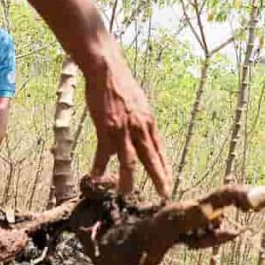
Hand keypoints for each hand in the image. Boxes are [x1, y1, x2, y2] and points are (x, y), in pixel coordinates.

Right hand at [85, 38, 170, 196]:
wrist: (108, 70)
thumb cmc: (122, 86)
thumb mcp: (139, 105)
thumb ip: (140, 123)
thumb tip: (138, 138)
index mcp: (149, 122)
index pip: (160, 149)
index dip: (164, 167)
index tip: (169, 181)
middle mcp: (140, 127)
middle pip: (151, 158)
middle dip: (158, 178)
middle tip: (163, 194)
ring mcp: (124, 129)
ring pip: (129, 161)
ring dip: (128, 179)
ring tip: (127, 193)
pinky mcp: (107, 128)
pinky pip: (104, 153)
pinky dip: (100, 167)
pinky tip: (96, 177)